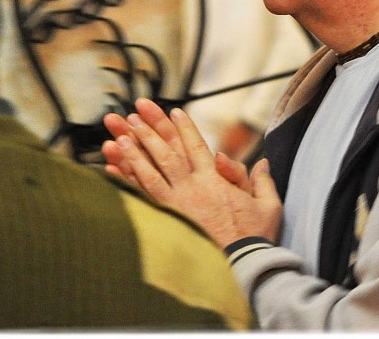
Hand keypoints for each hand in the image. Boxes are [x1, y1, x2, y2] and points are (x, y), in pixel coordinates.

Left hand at [102, 98, 282, 247]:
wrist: (240, 268)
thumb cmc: (254, 239)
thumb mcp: (267, 207)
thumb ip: (263, 182)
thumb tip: (263, 164)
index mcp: (214, 182)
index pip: (196, 147)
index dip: (184, 128)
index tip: (174, 111)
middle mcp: (192, 190)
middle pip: (167, 153)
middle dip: (151, 130)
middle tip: (136, 113)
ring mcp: (176, 206)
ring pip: (150, 173)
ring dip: (135, 152)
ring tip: (119, 136)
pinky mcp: (166, 223)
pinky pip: (142, 198)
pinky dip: (126, 183)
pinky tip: (112, 171)